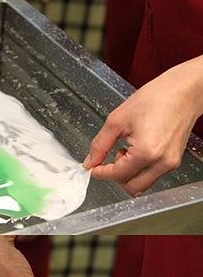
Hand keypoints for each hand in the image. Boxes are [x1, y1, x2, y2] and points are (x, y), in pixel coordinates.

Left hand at [83, 60, 202, 194]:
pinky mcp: (174, 160)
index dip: (101, 172)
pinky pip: (152, 175)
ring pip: (142, 184)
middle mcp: (161, 162)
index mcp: (146, 152)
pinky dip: (140, 170)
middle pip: (131, 187)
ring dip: (129, 174)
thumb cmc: (158, 97)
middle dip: (116, 176)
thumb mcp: (118, 120)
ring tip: (126, 152)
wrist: (186, 89)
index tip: (93, 167)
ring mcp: (171, 163)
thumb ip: (100, 144)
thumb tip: (90, 161)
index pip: (117, 175)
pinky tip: (137, 152)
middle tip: (109, 160)